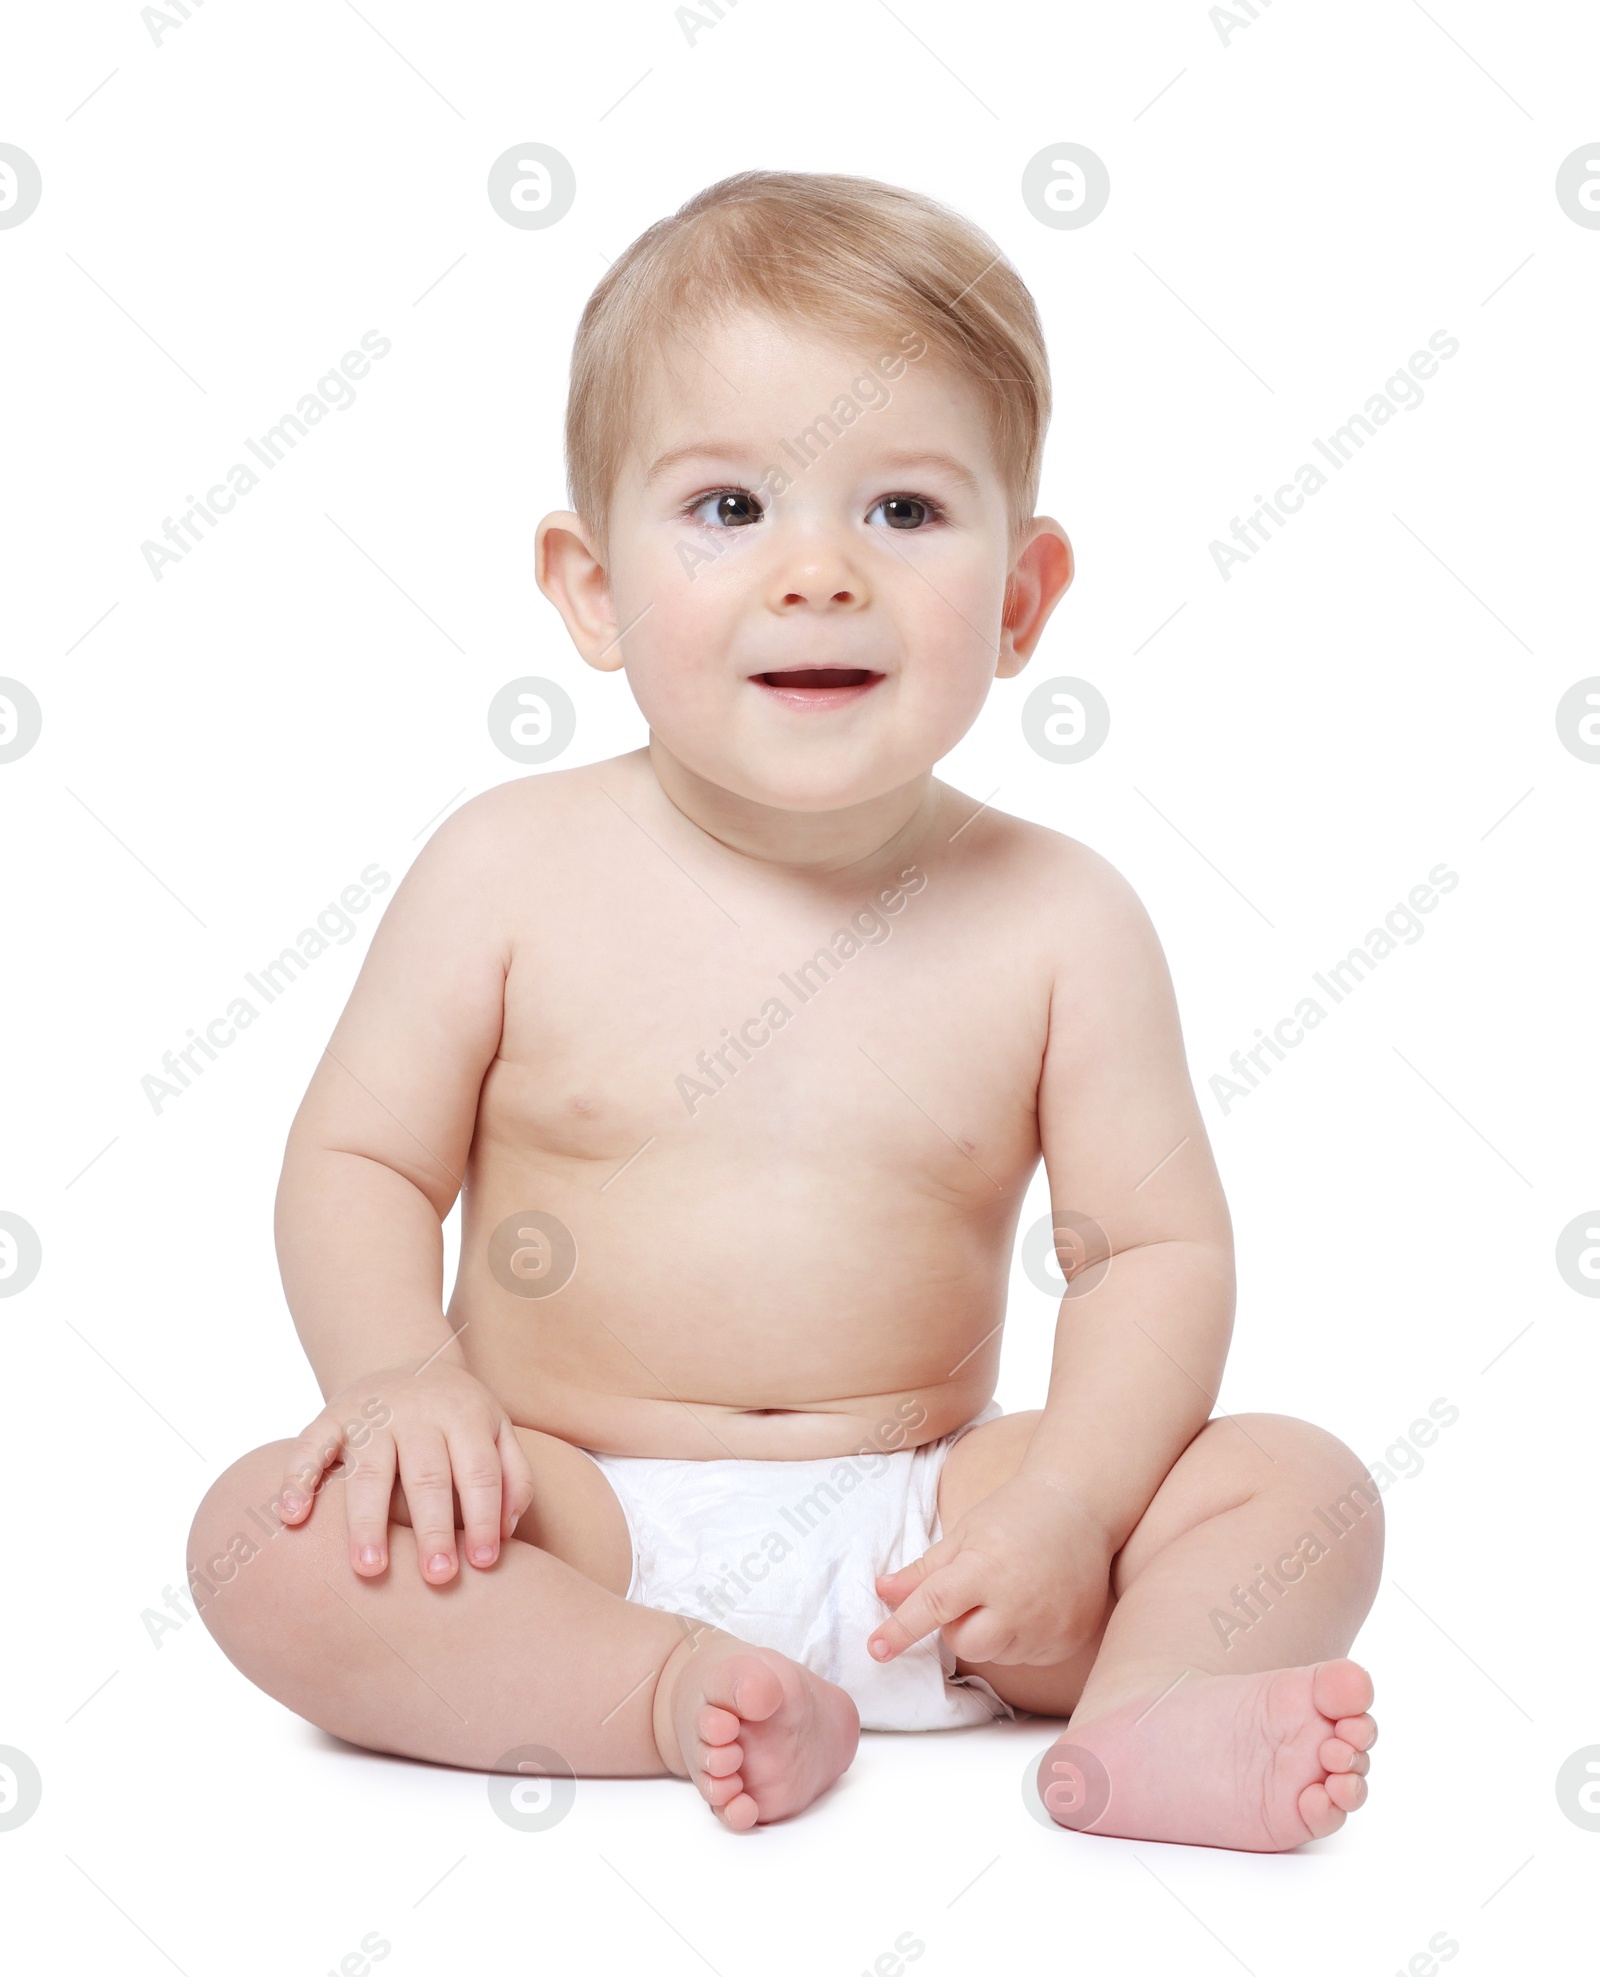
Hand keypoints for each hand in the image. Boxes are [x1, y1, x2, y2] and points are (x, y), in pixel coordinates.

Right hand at [277, 1360, 535, 1584]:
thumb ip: (512, 1477)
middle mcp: (417, 1414)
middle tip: (437, 1579)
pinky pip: (309, 1447)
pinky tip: (293, 1518)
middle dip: (432, 1529)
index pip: (478, 1472)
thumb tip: (506, 1533)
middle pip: (426, 1475)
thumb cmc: (457, 1418)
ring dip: (367, 1521)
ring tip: (369, 1570)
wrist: (404, 1361)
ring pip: (369, 1471)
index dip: (483, 1517)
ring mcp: (370, 1415)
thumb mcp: (497, 1431)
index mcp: (464, 1417)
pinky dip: (297, 1479)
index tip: (483, 1565)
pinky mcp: (330, 1417)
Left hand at [867, 1474, 1114, 1667]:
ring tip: (1012, 1589)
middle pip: (963, 1644)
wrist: (1081, 1507)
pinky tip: (1035, 1603)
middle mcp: (1017, 1603)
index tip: (876, 1649)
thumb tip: (882, 1591)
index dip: (900, 1629)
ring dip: (991, 1631)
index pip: (932, 1606)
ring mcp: (1047, 1625)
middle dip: (957, 1625)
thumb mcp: (964, 1533)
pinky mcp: (1069, 1640)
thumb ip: (924, 1571)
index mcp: (984, 1568)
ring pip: (996, 1653)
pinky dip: (1022, 1637)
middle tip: (976, 1589)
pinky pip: (1028, 1656)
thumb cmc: (1016, 1514)